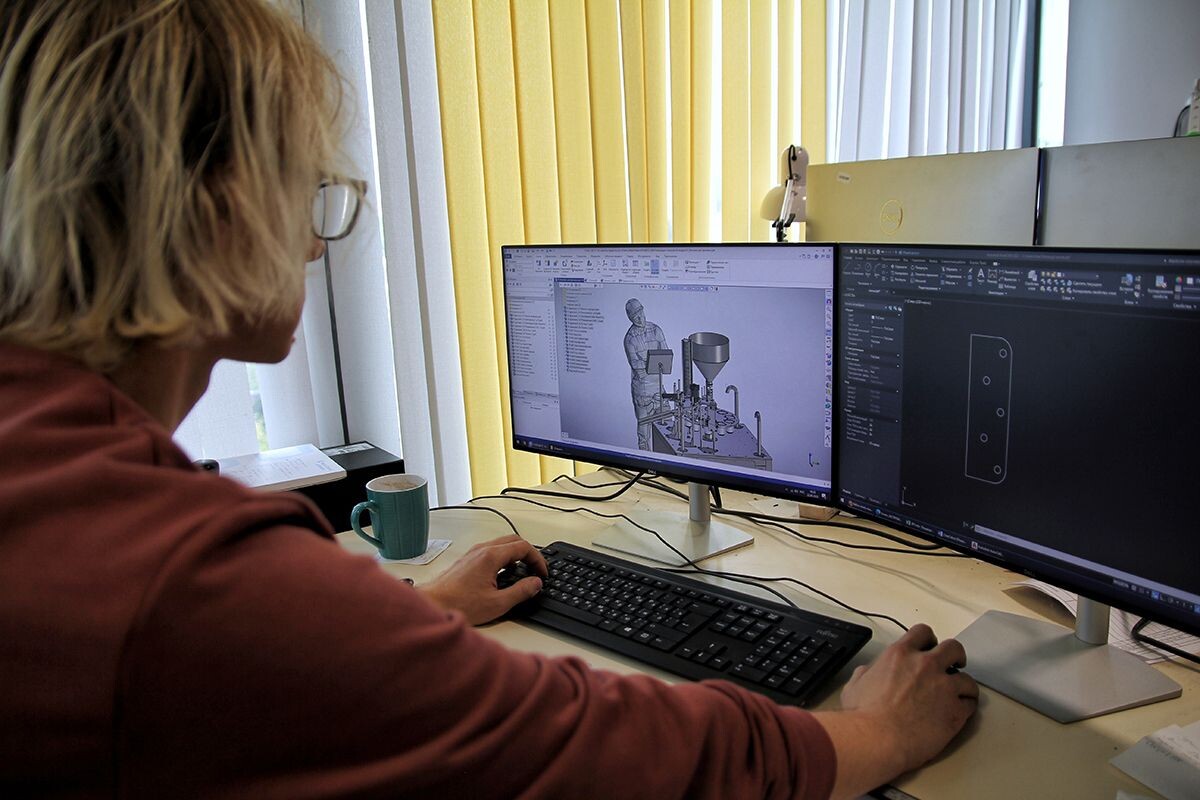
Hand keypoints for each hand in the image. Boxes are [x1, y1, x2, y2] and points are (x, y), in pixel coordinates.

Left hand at [418, 535, 547, 625]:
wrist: (432, 605)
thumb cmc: (459, 604)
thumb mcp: (497, 603)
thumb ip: (520, 591)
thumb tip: (535, 583)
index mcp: (491, 556)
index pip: (523, 547)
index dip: (538, 559)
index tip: (542, 573)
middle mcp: (481, 550)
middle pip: (514, 540)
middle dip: (529, 554)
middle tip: (536, 569)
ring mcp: (473, 554)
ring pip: (501, 544)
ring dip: (516, 555)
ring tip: (523, 572)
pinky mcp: (467, 560)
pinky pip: (491, 551)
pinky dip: (504, 558)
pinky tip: (503, 575)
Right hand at [840, 624, 978, 771]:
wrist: (877, 739)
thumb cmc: (864, 716)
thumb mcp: (855, 684)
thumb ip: (867, 673)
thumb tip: (869, 673)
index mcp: (900, 655)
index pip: (922, 632)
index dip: (929, 640)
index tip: (930, 647)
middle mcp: (925, 665)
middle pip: (953, 648)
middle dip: (955, 656)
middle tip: (953, 666)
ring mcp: (944, 687)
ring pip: (968, 679)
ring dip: (963, 686)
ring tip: (958, 695)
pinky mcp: (955, 711)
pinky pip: (971, 704)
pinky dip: (966, 707)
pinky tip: (960, 712)